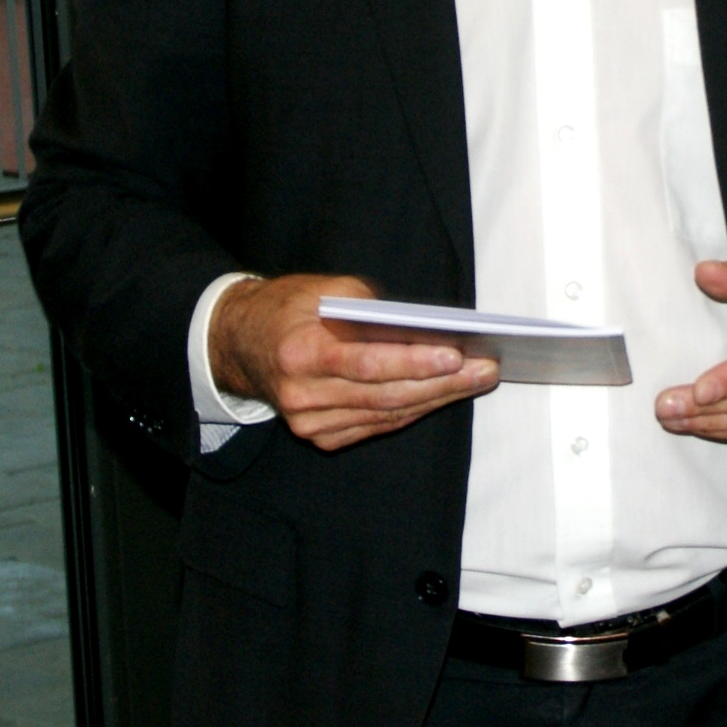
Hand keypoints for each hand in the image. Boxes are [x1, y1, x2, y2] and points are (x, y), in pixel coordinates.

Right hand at [210, 274, 496, 451]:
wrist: (241, 343)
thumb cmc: (288, 309)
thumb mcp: (322, 291)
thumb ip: (368, 307)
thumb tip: (421, 325)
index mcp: (300, 355)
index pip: (367, 364)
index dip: (414, 362)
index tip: (456, 354)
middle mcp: (303, 396)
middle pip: (385, 395)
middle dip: (442, 383)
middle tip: (485, 368)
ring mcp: (310, 422)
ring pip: (387, 415)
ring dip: (436, 398)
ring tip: (476, 379)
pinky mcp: (320, 436)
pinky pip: (377, 425)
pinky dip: (412, 409)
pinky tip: (443, 394)